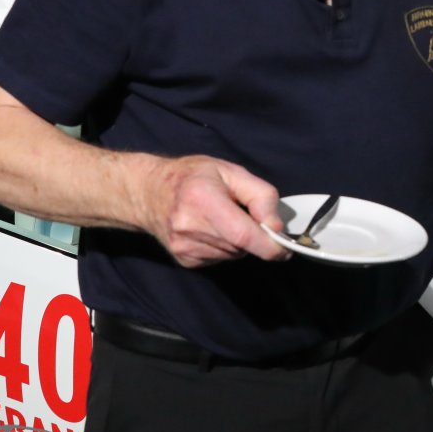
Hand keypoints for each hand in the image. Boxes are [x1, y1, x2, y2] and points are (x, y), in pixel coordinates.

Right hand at [142, 155, 288, 267]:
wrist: (148, 192)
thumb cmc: (192, 176)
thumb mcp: (230, 171)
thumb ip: (260, 195)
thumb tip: (275, 226)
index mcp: (203, 199)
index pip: (243, 234)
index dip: (269, 245)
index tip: (284, 248)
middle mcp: (190, 227)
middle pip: (242, 245)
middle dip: (253, 236)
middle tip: (242, 214)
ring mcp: (184, 247)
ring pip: (233, 254)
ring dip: (238, 242)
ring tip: (221, 218)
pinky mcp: (185, 260)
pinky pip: (220, 259)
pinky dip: (225, 247)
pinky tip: (210, 229)